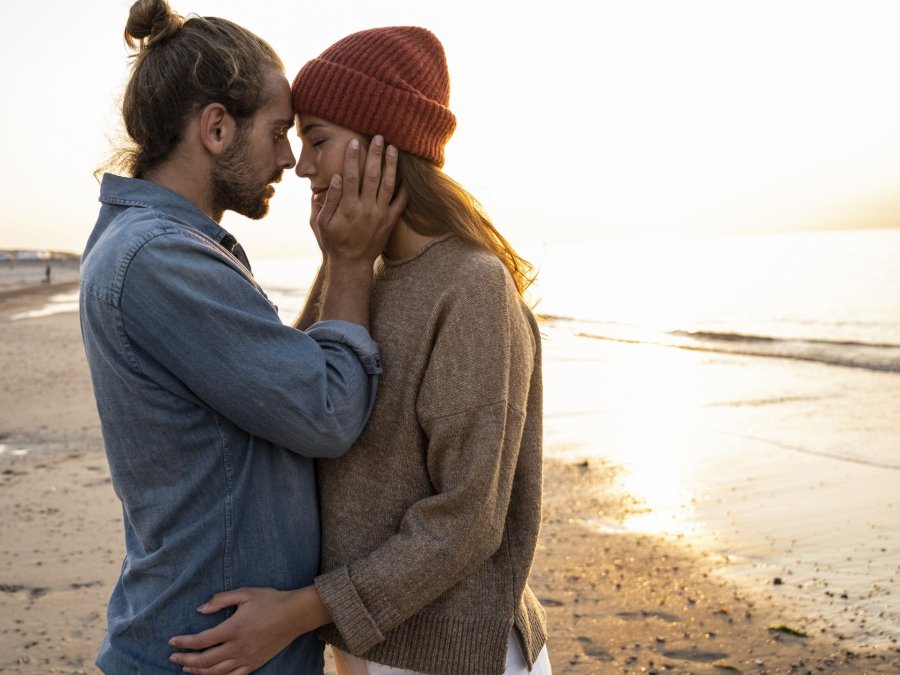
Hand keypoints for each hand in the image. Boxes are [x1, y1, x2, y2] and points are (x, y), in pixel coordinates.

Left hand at [168, 586, 329, 673]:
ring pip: (216, 672)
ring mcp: (246, 658)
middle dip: (185, 660)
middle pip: (204, 660)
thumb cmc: (270, 600)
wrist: (295, 614)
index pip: (201, 640)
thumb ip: (221, 600)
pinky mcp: (255, 664)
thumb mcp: (245, 593)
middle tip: (173, 658)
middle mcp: (237, 647)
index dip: (184, 643)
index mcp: (233, 628)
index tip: (172, 642)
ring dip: (198, 671)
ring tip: (186, 668)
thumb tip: (200, 609)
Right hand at [315, 135, 406, 268]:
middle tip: (379, 137)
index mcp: (348, 207)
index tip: (355, 142)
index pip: (350, 177)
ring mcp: (380, 215)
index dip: (352, 158)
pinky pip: (401, 202)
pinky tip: (407, 173)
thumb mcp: (322, 222)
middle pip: (372, 176)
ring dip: (391, 165)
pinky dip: (405, 187)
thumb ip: (329, 200)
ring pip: (388, 185)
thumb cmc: (333, 241)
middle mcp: (366, 209)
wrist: (352, 263)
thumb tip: (335, 178)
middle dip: (375, 155)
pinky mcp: (390, 221)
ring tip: (393, 148)